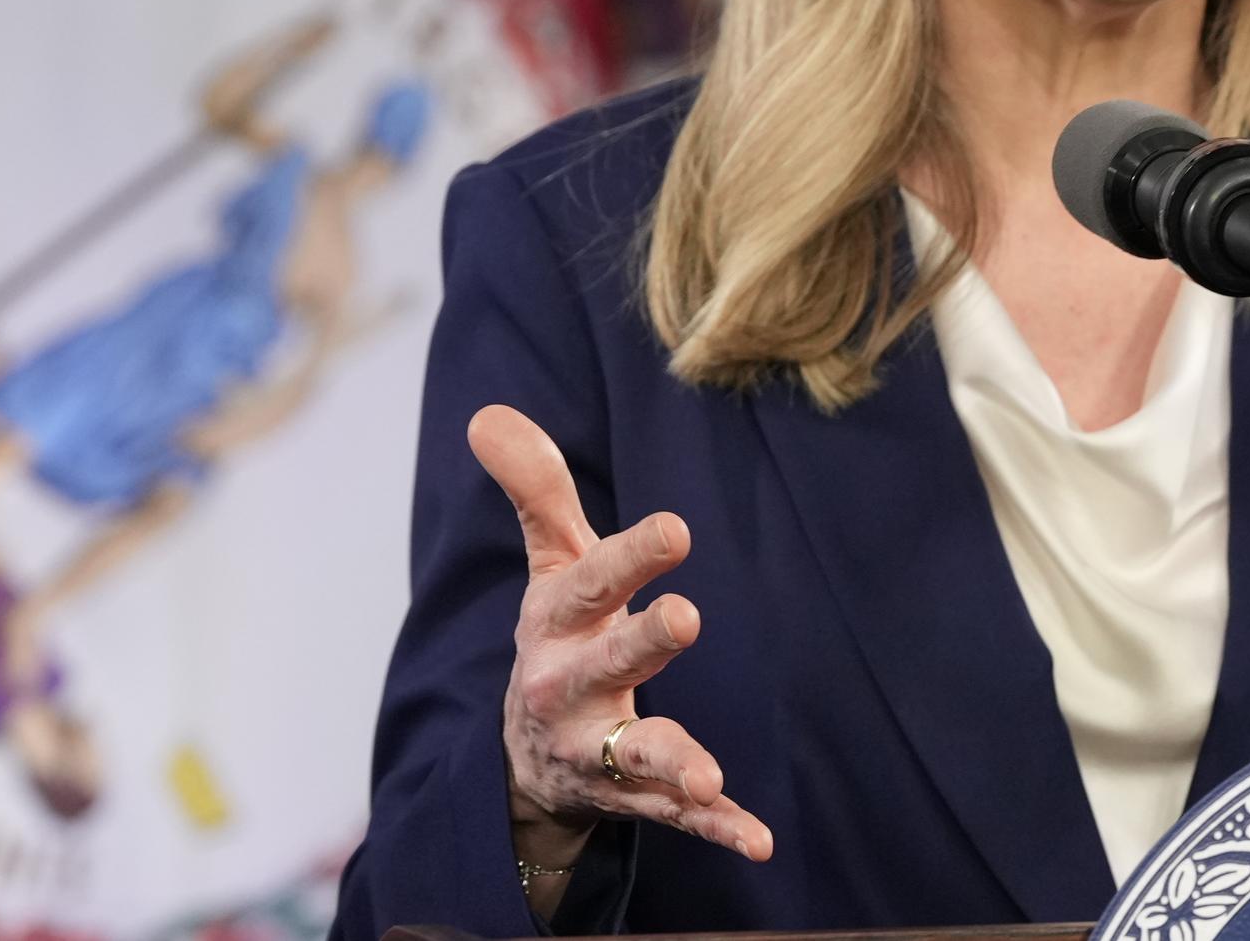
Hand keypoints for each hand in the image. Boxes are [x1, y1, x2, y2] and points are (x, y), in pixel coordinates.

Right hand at [468, 405, 773, 866]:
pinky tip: (758, 836)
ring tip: (702, 773)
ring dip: (670, 761)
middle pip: (605, 663)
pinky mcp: (636, 798)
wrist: (526, 761)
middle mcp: (571, 687)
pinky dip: (717, 825)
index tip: (676, 529)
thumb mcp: (548, 566)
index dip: (631, 555)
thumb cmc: (558, 637)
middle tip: (685, 616)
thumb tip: (491, 413)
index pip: (591, 582)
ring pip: (634, 754)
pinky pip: (677, 816)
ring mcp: (601, 748)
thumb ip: (537, 491)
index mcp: (558, 624)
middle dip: (641, 642)